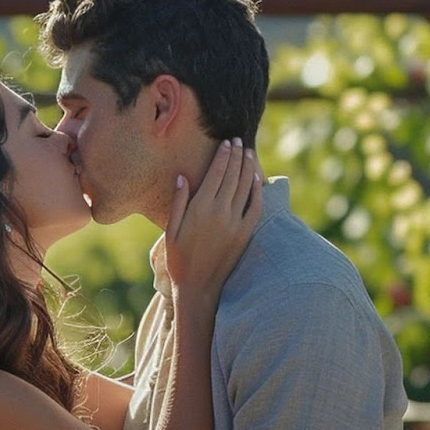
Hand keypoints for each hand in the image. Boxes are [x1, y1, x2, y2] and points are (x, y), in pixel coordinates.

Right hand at [165, 138, 262, 303]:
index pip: (216, 174)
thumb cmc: (179, 259)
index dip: (223, 156)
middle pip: (233, 176)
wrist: (198, 287)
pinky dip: (257, 191)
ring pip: (245, 188)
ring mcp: (236, 223)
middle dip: (237, 156)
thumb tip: (183, 176)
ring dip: (248, 168)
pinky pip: (255, 207)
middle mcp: (221, 212)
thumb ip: (179, 202)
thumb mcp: (171, 230)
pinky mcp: (245, 234)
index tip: (228, 142)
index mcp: (201, 208)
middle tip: (240, 141)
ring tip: (249, 154)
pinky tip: (256, 179)